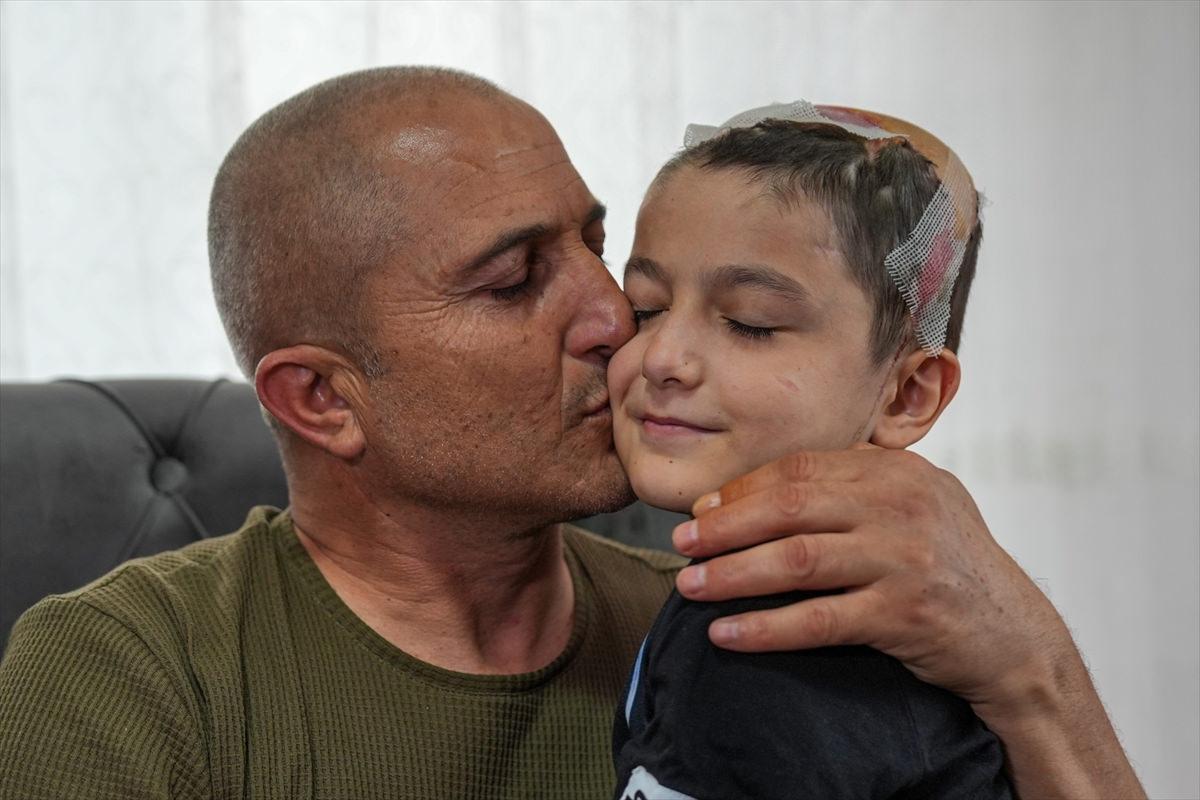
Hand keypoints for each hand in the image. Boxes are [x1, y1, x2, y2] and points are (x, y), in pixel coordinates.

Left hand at [672, 445, 1066, 706]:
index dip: (742, 489)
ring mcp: (903, 558)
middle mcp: (900, 506)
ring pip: (796, 560)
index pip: (799, 470)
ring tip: (690, 586)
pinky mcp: (904, 613)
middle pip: (789, 508)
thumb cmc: (952, 565)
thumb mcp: (918, 503)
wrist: (1014, 635)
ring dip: (733, 574)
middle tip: (682, 543)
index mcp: (895, 471)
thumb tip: (769, 485)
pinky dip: (766, 628)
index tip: (702, 509)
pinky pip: (818, 620)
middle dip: (725, 526)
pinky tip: (727, 633)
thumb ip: (858, 483)